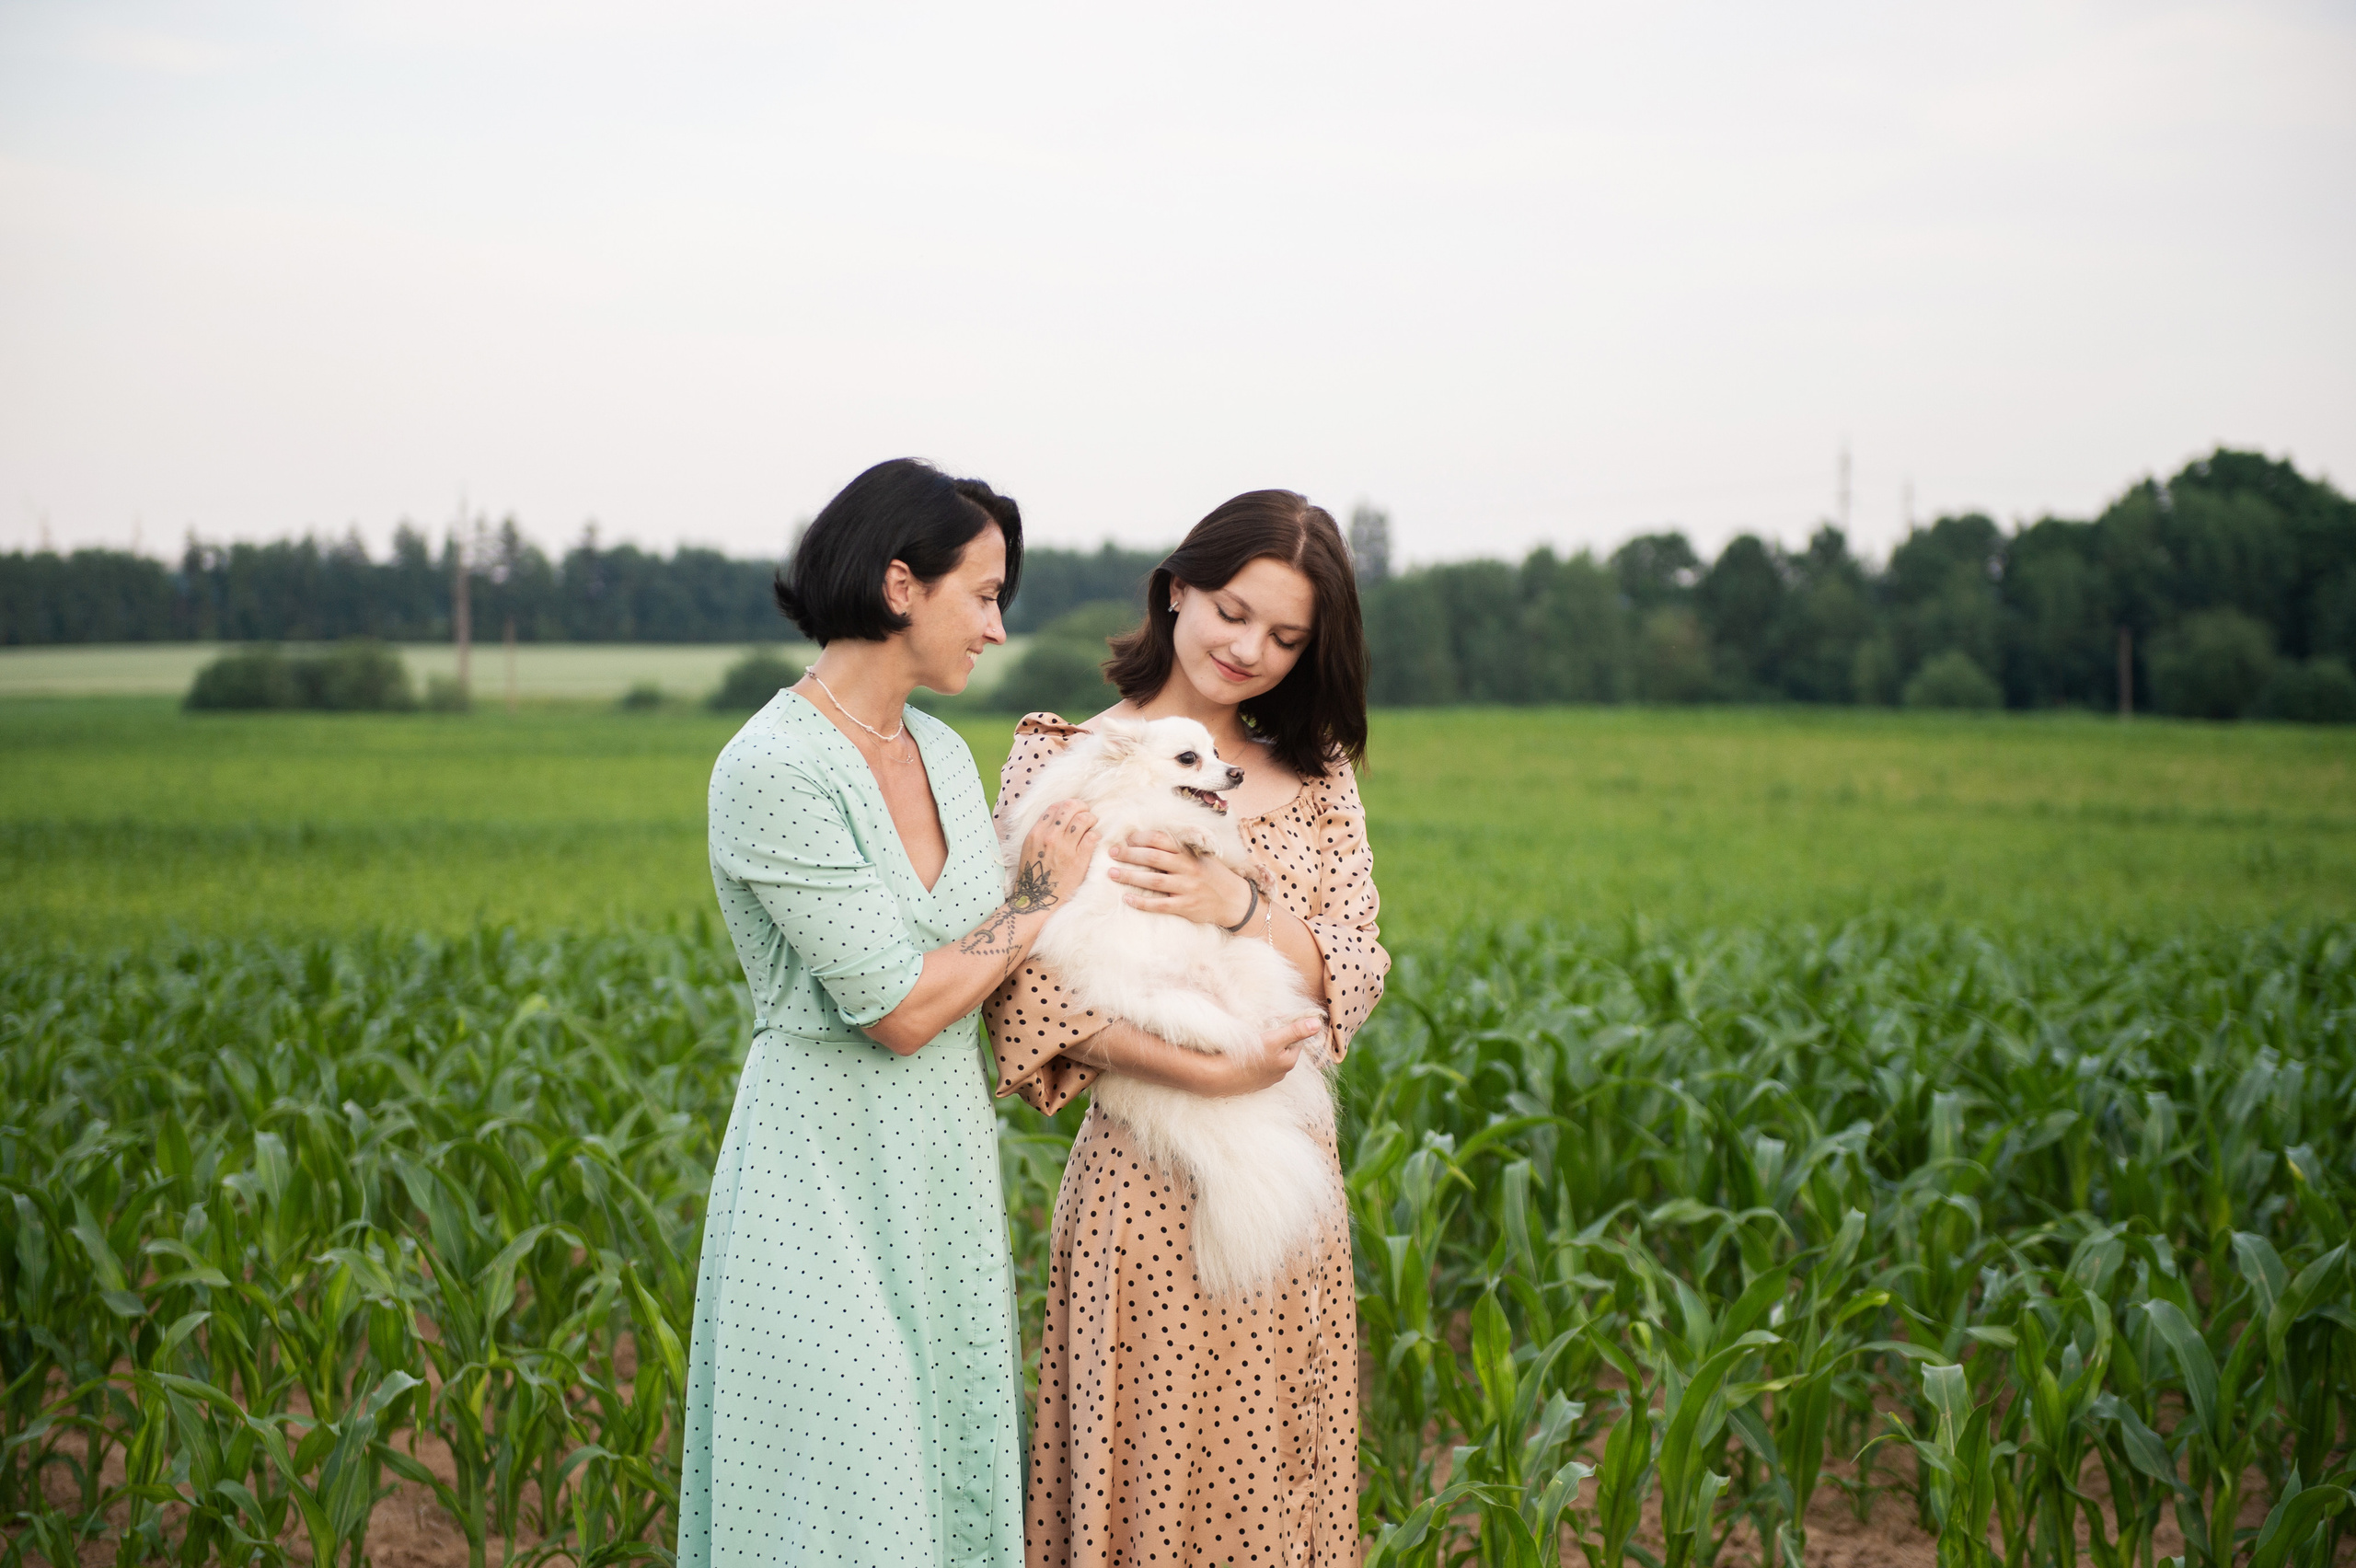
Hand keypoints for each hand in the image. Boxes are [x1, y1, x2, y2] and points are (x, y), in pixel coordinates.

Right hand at [1013, 799, 1098, 912]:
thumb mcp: (1030, 849)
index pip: (1055, 807)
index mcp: (1036, 833)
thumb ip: (1041, 833)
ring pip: (1084, 819)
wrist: (1037, 900)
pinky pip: (1093, 836)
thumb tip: (1058, 819)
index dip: (1066, 806)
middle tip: (1086, 814)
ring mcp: (1065, 848)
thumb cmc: (1034, 876)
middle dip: (1081, 807)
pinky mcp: (1079, 859)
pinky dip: (1095, 835)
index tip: (1073, 811)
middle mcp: (1050, 837)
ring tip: (1092, 826)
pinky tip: (1093, 840)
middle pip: (1070, 807)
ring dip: (1091, 819)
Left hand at [1107, 830, 1254, 926]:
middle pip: (1153, 857)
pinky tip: (1127, 899)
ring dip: (1130, 876)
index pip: (1162, 839)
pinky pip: (1159, 904)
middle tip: (1112, 853)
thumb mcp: (1202, 857)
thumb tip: (1151, 841)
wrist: (1235, 900)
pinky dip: (1142, 902)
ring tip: (1112, 874)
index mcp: (1189, 853)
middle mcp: (1188, 868)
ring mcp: (1187, 888)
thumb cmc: (1214, 876)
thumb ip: (1180, 849)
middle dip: (1130, 854)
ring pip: (1153, 880)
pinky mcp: (1186, 907)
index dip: (1141, 837)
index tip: (1126, 838)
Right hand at [1202, 1015, 1323, 1096]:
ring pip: (1271, 1057)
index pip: (1295, 1040)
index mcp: (1288, 1063)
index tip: (1274, 1021)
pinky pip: (1259, 1065)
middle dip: (1276, 1037)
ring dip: (1265, 1047)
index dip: (1286, 1028)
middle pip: (1283, 1049)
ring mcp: (1266, 1079)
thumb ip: (1295, 1031)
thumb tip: (1317, 1023)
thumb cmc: (1248, 1057)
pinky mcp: (1252, 1082)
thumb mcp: (1274, 1039)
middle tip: (1262, 1028)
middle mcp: (1280, 1074)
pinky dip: (1255, 1058)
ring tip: (1252, 1041)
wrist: (1219, 1076)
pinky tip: (1244, 1053)